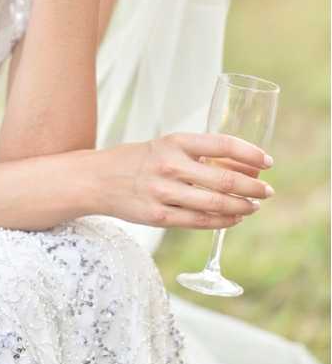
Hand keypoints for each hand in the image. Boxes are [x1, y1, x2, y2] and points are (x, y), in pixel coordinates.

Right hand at [94, 133, 274, 228]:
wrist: (96, 179)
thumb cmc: (137, 161)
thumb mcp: (165, 147)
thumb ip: (198, 155)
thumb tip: (243, 165)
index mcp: (174, 142)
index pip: (222, 143)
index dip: (249, 153)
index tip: (267, 161)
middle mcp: (170, 165)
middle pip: (224, 178)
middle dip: (253, 186)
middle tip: (268, 191)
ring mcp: (163, 193)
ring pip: (216, 204)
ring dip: (243, 206)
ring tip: (254, 206)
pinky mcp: (158, 217)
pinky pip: (200, 222)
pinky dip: (223, 221)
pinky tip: (234, 218)